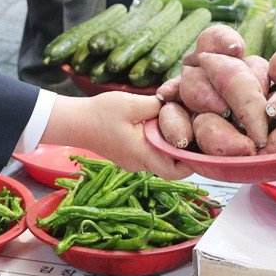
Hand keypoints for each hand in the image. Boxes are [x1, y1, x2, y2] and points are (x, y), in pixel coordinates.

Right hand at [44, 93, 189, 178]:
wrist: (74, 121)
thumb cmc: (100, 113)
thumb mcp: (132, 104)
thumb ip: (157, 105)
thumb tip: (176, 103)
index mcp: (142, 154)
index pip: (175, 171)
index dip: (192, 161)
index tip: (200, 142)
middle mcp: (139, 163)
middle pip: (171, 166)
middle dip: (185, 151)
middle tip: (194, 130)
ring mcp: (133, 161)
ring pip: (161, 159)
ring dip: (171, 145)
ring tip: (180, 123)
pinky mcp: (129, 154)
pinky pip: (151, 152)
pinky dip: (159, 142)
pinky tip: (162, 123)